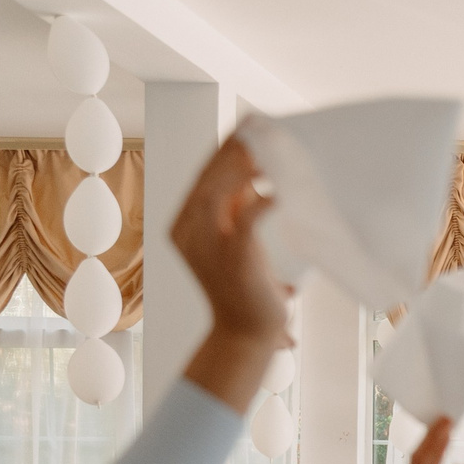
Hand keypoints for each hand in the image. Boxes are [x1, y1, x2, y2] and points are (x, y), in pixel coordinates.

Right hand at [168, 138, 290, 353]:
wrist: (246, 335)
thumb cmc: (246, 288)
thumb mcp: (237, 241)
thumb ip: (237, 210)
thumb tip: (256, 178)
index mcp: (185, 226)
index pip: (202, 178)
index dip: (222, 152)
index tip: (244, 129)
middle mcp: (189, 232)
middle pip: (206, 179)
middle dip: (231, 151)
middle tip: (257, 128)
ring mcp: (207, 245)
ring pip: (217, 192)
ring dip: (241, 168)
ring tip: (267, 152)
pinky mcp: (234, 258)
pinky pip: (247, 220)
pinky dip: (262, 202)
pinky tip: (278, 193)